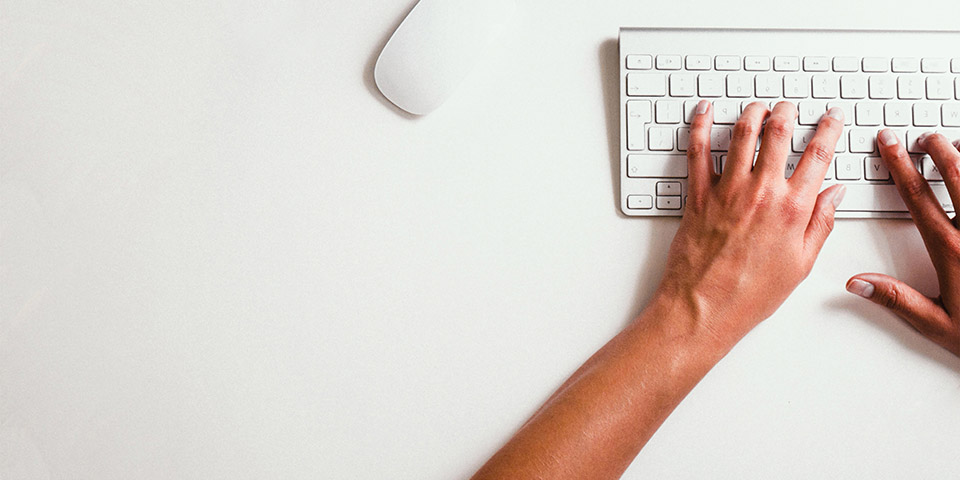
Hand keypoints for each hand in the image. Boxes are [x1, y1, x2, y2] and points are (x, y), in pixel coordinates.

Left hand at [653, 100, 845, 347]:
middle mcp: (762, 193)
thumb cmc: (750, 294)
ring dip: (752, 113)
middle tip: (789, 107)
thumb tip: (835, 194)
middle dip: (787, 112)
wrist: (703, 308)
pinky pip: (696, 151)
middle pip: (779, 133)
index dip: (829, 129)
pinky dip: (699, 125)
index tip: (832, 116)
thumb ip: (821, 224)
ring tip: (757, 107)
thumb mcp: (801, 264)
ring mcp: (727, 191)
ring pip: (741, 134)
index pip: (818, 155)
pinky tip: (703, 111)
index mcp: (793, 209)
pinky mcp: (697, 196)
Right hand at [846, 130, 959, 356]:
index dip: (900, 165)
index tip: (890, 144)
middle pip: (956, 174)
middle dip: (937, 149)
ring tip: (957, 144)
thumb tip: (857, 283)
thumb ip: (897, 299)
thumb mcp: (938, 324)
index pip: (917, 196)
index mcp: (951, 250)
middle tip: (925, 136)